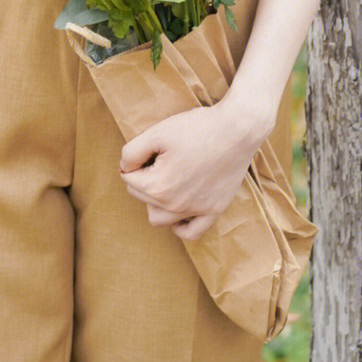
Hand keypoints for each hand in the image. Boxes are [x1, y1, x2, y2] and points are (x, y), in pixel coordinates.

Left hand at [118, 102, 257, 241]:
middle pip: (142, 197)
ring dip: (155, 202)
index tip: (150, 147)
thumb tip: (124, 168)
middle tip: (160, 157)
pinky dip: (180, 226)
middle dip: (144, 178)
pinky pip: (191, 233)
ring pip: (159, 219)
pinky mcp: (214, 211)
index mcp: (157, 186)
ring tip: (165, 180)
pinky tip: (178, 209)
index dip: (136, 160)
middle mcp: (175, 206)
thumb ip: (132, 152)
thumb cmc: (197, 128)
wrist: (237, 130)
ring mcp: (196, 211)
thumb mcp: (157, 132)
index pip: (128, 179)